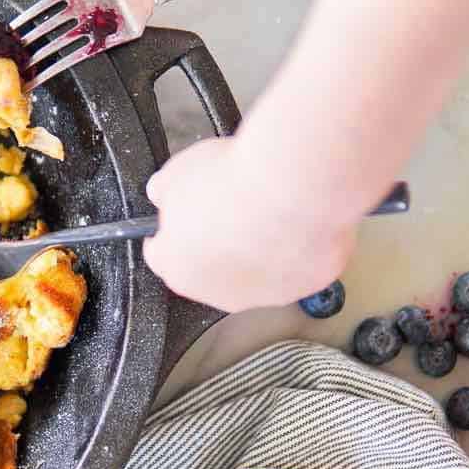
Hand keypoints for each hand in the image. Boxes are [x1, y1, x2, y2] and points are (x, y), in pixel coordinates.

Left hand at [143, 136, 357, 313]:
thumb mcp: (175, 174)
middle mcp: (220, 294)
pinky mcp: (305, 285)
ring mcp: (266, 294)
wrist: (291, 186)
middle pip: (213, 269)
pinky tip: (299, 218)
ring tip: (270, 209)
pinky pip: (298, 266)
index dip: (173, 231)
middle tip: (232, 206)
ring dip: (260, 247)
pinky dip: (299, 247)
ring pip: (258, 273)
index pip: (162, 257)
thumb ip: (164, 191)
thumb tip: (164, 192)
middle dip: (220, 242)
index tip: (182, 214)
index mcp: (178, 270)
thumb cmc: (233, 183)